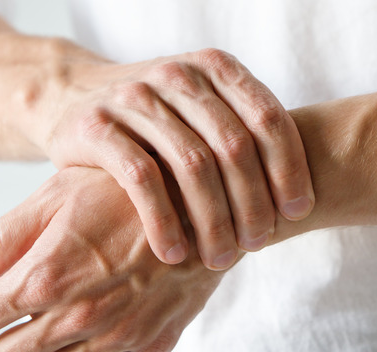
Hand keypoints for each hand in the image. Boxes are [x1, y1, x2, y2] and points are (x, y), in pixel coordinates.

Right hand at [34, 48, 313, 269]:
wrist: (74, 98)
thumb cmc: (158, 122)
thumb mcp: (203, 113)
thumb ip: (246, 137)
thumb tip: (302, 201)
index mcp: (215, 68)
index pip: (268, 118)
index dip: (289, 168)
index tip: (297, 213)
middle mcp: (178, 75)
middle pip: (234, 146)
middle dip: (252, 204)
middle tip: (257, 245)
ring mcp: (135, 97)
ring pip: (192, 165)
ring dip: (212, 221)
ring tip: (219, 258)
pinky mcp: (96, 126)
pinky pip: (141, 180)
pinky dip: (164, 222)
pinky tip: (174, 254)